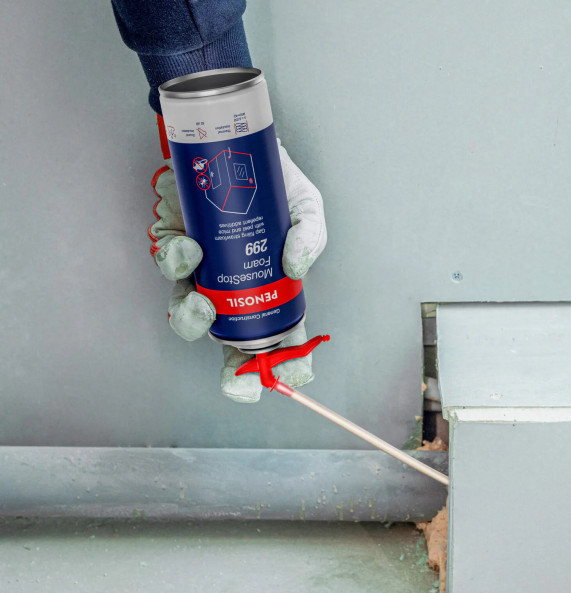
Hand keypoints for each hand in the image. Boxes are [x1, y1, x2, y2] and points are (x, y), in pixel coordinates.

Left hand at [149, 141, 327, 402]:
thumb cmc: (276, 181)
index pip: (280, 338)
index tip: (290, 378)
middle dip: (234, 371)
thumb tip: (293, 267)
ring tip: (205, 306)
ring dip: (193, 319)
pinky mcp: (174, 244)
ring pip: (188, 311)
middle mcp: (235, 286)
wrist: (239, 143)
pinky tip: (191, 250)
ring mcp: (203, 270)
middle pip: (231, 342)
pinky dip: (177, 264)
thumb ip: (309, 238)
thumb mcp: (307, 209)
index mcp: (272, 289)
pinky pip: (170, 266)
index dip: (285, 366)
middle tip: (238, 380)